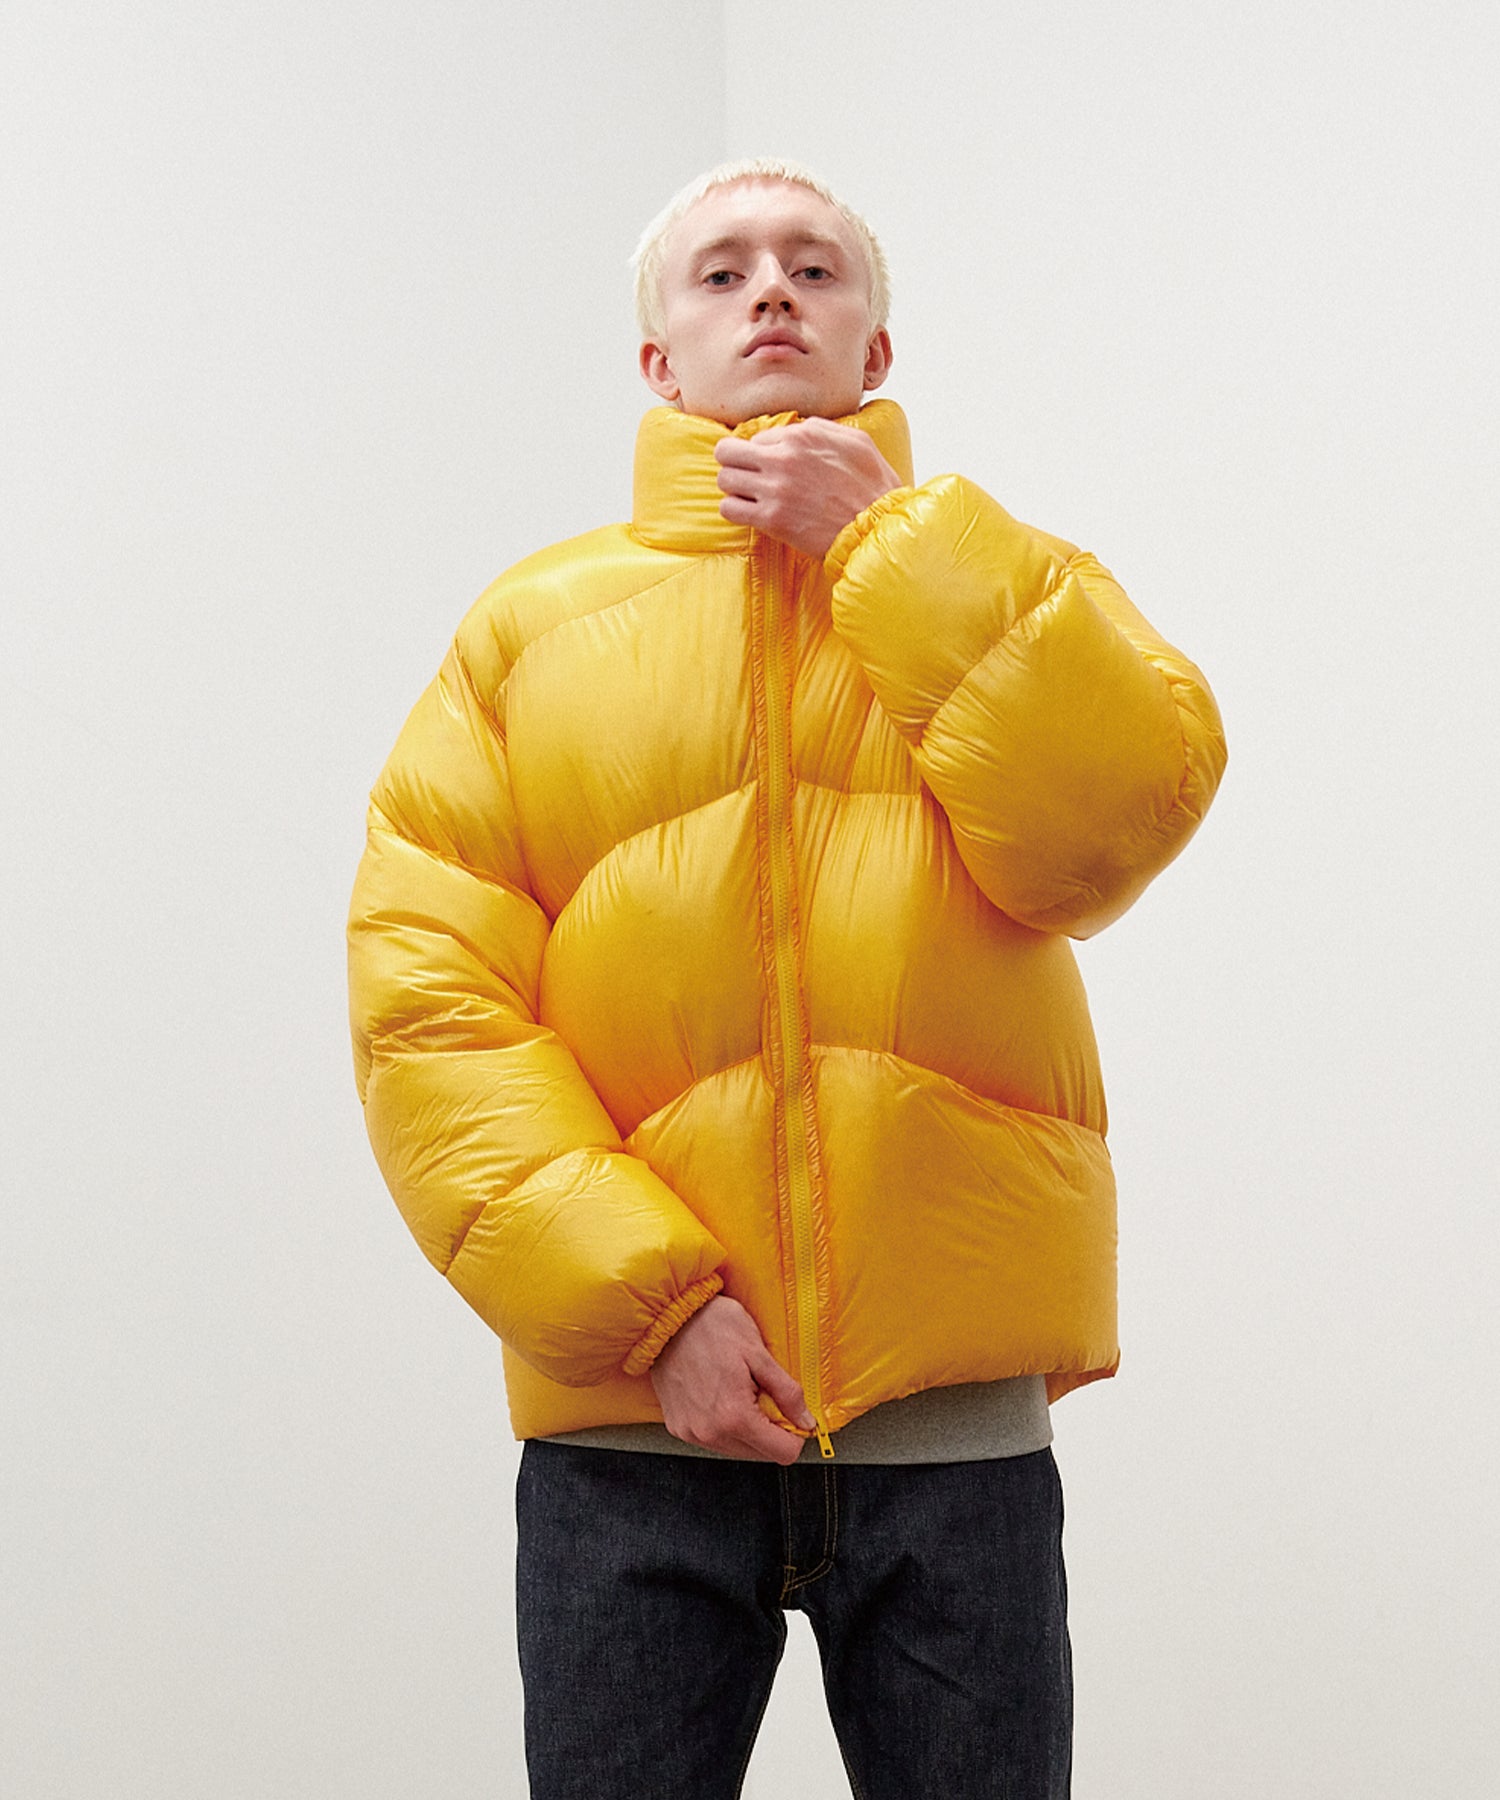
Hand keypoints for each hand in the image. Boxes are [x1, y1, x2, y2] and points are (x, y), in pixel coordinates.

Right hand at [649, 1295, 814, 1463]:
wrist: (667, 1316)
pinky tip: (719, 1394)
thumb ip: (787, 1393)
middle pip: (761, 1454)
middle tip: (761, 1393)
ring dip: (746, 1427)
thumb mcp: (759, 1353)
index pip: (783, 1452)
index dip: (795, 1433)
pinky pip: (713, 1439)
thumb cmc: (712, 1326)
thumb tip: (806, 1421)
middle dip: (769, 1429)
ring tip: (737, 1390)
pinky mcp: (677, 1427)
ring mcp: (691, 1433)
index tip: (791, 1412)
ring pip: (737, 1448)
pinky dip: (723, 1423)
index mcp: (735, 1417)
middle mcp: (710, 1433)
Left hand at [715, 419, 900, 557]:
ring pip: (724, 480)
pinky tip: (751, 514)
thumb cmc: (872, 488)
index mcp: (802, 436)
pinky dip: (735, 511)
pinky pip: (729, 509)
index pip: (758, 437)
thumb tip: (798, 429)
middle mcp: (783, 458)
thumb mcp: (856, 442)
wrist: (876, 529)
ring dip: (734, 488)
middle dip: (734, 463)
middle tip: (747, 476)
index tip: (774, 467)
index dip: (764, 453)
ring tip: (750, 497)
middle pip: (727, 452)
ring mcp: (775, 489)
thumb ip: (822, 429)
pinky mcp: (771, 519)